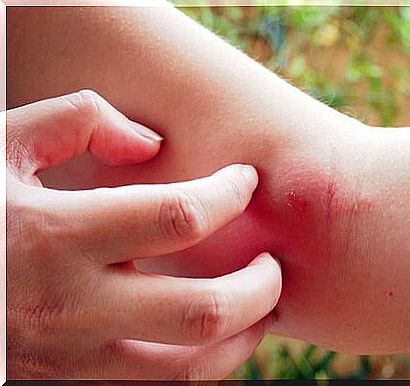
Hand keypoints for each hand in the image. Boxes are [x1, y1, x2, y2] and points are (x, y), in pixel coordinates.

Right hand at [6, 90, 281, 378]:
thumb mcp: (4, 143)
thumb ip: (78, 122)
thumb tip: (150, 143)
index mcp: (54, 235)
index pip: (178, 215)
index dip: (229, 194)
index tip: (246, 182)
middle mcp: (69, 306)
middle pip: (202, 310)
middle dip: (259, 286)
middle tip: (274, 263)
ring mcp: (69, 359)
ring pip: (186, 372)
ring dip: (241, 339)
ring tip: (262, 309)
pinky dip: (201, 368)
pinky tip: (214, 340)